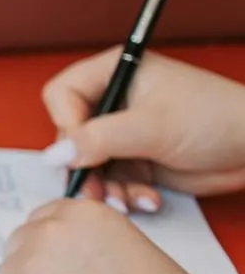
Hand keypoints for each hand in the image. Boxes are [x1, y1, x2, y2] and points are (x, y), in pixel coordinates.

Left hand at [0, 198, 230, 273]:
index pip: (40, 220)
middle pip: (16, 248)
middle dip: (33, 273)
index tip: (63, 269)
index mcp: (78, 212)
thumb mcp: (131, 246)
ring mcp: (25, 271)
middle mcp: (47, 233)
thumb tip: (59, 252)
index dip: (50, 248)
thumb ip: (88, 240)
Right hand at [39, 49, 244, 210]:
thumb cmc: (218, 118)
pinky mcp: (136, 158)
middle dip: (85, 167)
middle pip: (70, 135)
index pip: (62, 95)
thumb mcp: (153, 126)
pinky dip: (124, 194)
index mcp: (115, 73)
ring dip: (105, 187)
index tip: (79, 151)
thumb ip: (99, 140)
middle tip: (97, 190)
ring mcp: (124, 132)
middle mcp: (115, 101)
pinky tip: (146, 199)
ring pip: (88, 164)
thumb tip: (54, 156)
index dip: (65, 125)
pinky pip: (111, 180)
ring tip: (125, 200)